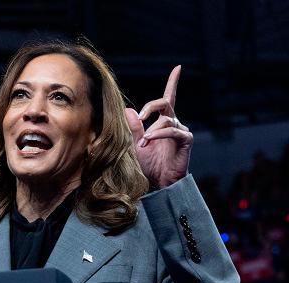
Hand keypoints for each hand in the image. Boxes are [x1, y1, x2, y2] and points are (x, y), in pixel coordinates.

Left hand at [124, 66, 192, 188]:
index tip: (178, 68)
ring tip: (142, 144)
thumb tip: (128, 110)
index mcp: (162, 121)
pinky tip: (149, 140)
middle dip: (151, 105)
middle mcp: (173, 123)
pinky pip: (172, 130)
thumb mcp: (134, 144)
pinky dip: (159, 134)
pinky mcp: (185, 140)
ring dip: (151, 130)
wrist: (158, 182)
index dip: (173, 83)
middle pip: (165, 102)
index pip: (168, 98)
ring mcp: (180, 131)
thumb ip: (133, 128)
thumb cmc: (147, 165)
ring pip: (166, 119)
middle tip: (140, 116)